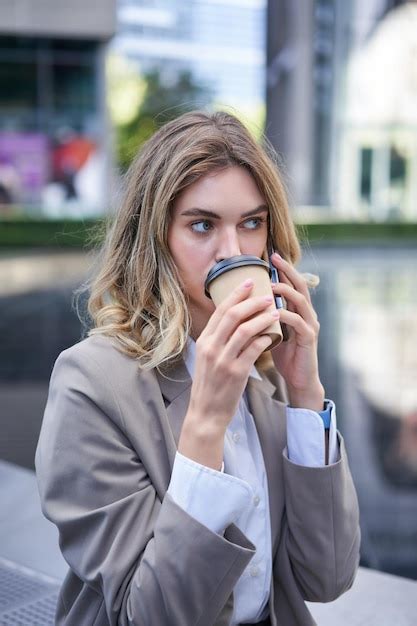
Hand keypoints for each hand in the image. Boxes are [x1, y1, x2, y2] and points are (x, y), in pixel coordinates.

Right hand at [186, 279, 277, 433]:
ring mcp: (223, 360)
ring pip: (245, 330)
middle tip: (268, 295)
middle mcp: (212, 347)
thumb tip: (234, 318)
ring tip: (275, 312)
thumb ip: (218, 338)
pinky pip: (254, 350)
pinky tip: (273, 335)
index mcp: (205, 341)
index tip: (249, 282)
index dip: (236, 294)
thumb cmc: (211, 384)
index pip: (220, 310)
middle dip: (252, 301)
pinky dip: (265, 339)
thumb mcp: (208, 357)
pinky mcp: (236, 373)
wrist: (207, 412)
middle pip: (232, 315)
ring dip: (263, 318)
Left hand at [269, 253, 324, 410]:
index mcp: (297, 311)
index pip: (291, 284)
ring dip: (285, 291)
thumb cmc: (284, 356)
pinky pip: (298, 322)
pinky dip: (286, 315)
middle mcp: (306, 314)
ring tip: (270, 285)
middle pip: (300, 286)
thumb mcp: (272, 331)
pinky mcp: (309, 338)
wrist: (298, 380)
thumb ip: (265, 317)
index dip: (283, 270)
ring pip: (301, 301)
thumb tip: (245, 304)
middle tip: (275, 259)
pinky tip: (275, 312)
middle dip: (288, 271)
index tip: (271, 256)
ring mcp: (310, 325)